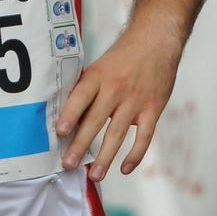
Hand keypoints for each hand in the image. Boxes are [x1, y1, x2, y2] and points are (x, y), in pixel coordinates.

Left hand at [56, 22, 184, 181]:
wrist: (157, 40)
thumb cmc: (123, 56)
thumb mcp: (100, 66)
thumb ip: (88, 90)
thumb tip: (69, 118)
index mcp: (98, 76)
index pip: (81, 97)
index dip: (69, 114)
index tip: (59, 132)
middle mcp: (116, 88)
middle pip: (96, 120)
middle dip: (81, 144)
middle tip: (68, 164)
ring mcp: (136, 100)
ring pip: (118, 133)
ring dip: (105, 156)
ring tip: (95, 175)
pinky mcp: (153, 109)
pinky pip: (144, 137)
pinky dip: (135, 154)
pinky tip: (124, 168)